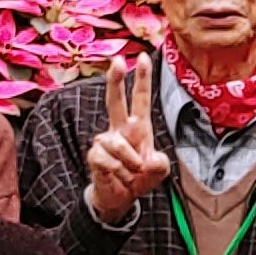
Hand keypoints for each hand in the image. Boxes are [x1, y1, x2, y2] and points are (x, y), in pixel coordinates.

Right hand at [85, 50, 172, 224]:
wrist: (120, 198)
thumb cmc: (138, 177)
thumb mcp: (158, 172)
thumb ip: (160, 165)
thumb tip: (150, 159)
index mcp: (138, 127)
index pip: (141, 99)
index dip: (142, 79)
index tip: (143, 57)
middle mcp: (119, 129)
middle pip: (115, 101)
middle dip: (115, 80)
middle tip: (117, 61)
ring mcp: (105, 141)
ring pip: (119, 146)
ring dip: (131, 164)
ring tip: (131, 174)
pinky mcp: (95, 155)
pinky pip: (109, 161)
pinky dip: (119, 173)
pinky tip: (117, 176)